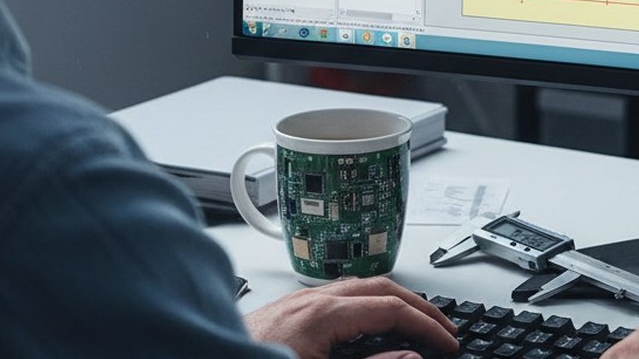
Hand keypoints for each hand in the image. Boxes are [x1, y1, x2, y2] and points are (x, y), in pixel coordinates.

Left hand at [244, 276, 458, 358]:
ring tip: (412, 320)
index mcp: (321, 315)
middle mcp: (308, 300)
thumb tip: (407, 356)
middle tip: (442, 327)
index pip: (391, 309)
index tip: (447, 343)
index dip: (426, 326)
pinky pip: (336, 293)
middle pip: (380, 287)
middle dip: (417, 306)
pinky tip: (365, 318)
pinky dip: (364, 301)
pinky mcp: (281, 312)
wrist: (192, 358)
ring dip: (391, 300)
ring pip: (357, 286)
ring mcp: (294, 302)